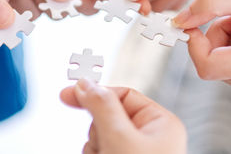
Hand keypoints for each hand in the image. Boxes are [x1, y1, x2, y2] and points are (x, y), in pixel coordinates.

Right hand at [61, 79, 186, 153]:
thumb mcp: (119, 137)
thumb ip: (102, 106)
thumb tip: (85, 83)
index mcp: (161, 124)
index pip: (124, 94)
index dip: (98, 94)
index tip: (69, 92)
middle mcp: (149, 137)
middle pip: (108, 115)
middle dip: (97, 130)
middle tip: (102, 145)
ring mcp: (134, 151)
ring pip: (99, 134)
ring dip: (94, 146)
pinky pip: (98, 149)